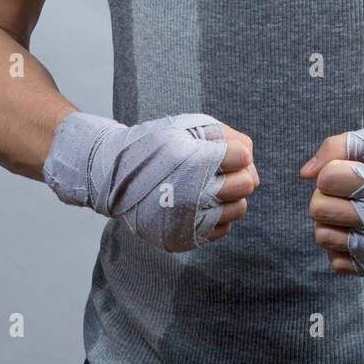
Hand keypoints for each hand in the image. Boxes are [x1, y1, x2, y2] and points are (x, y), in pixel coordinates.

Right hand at [44, 110, 258, 252]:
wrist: (113, 175)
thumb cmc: (154, 145)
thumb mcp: (186, 126)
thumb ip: (226, 136)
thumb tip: (251, 163)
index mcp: (194, 161)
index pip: (243, 156)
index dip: (233, 151)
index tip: (219, 151)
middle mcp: (193, 194)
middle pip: (245, 184)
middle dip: (236, 172)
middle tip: (217, 169)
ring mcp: (188, 219)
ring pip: (238, 208)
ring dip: (230, 195)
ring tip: (209, 186)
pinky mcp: (184, 237)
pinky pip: (223, 229)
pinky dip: (218, 215)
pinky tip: (202, 203)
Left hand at [301, 125, 363, 276]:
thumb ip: (339, 146)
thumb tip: (305, 172)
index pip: (326, 179)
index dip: (336, 170)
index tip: (357, 171)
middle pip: (318, 208)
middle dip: (328, 194)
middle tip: (351, 191)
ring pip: (322, 235)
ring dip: (331, 220)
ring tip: (353, 210)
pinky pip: (335, 261)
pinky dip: (341, 245)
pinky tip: (359, 231)